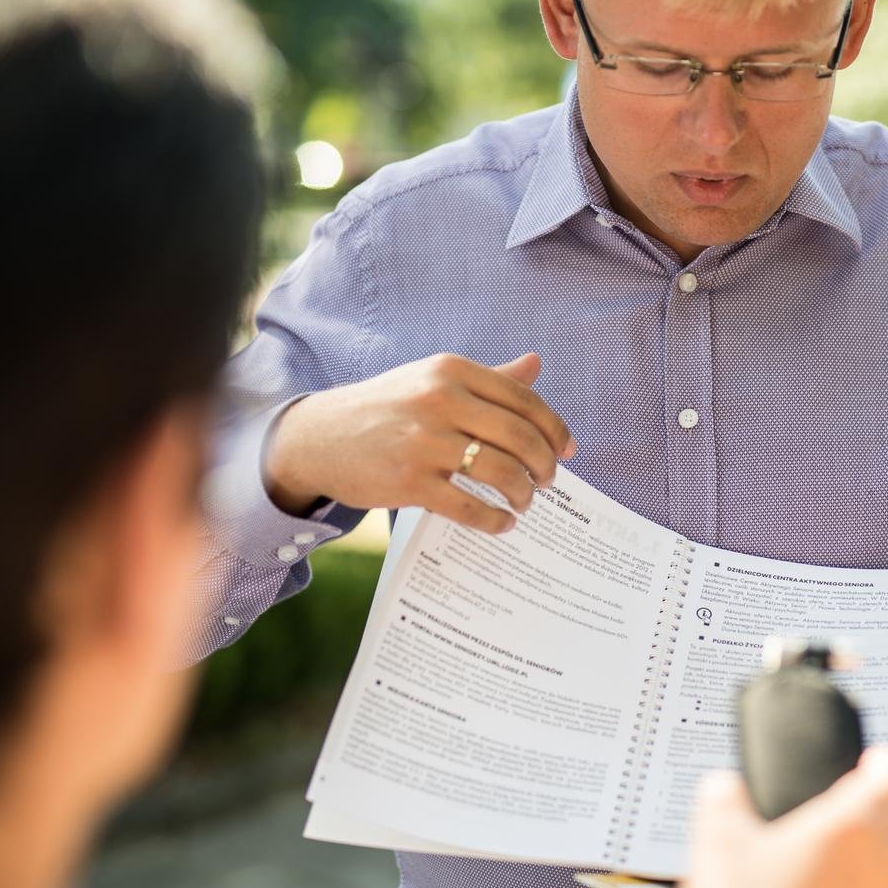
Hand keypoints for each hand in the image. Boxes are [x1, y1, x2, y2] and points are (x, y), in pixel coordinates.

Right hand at [263, 352, 574, 533]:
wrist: (319, 436)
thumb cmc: (388, 407)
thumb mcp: (434, 380)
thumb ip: (489, 377)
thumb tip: (537, 365)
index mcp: (452, 370)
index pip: (524, 400)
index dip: (555, 429)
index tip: (567, 451)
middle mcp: (441, 400)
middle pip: (521, 436)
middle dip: (544, 464)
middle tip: (547, 481)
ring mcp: (425, 441)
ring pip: (501, 472)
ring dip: (524, 494)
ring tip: (525, 502)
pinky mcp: (410, 481)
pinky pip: (469, 506)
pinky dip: (494, 519)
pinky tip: (501, 523)